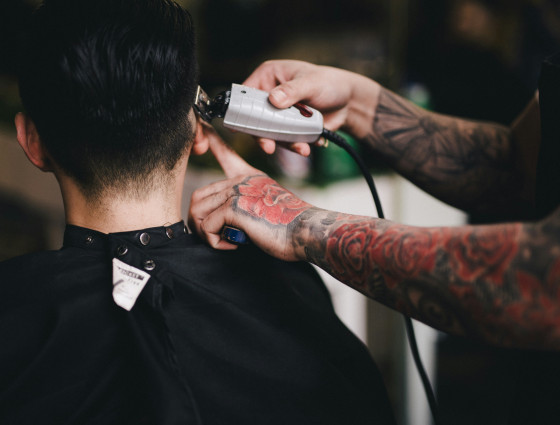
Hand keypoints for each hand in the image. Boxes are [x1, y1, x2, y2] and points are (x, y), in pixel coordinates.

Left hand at [188, 125, 314, 260]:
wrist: (307, 232)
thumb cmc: (290, 228)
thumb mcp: (266, 208)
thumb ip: (246, 207)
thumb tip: (226, 221)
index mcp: (250, 178)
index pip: (226, 155)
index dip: (212, 142)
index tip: (202, 126)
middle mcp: (241, 181)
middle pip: (199, 197)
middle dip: (200, 221)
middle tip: (215, 237)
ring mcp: (237, 191)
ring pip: (198, 211)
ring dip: (205, 232)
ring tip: (223, 241)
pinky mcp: (233, 207)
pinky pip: (206, 226)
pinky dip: (215, 241)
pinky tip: (233, 244)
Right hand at [243, 60, 379, 154]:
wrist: (348, 103)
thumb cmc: (328, 83)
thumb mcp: (311, 82)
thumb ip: (292, 91)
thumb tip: (273, 99)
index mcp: (268, 78)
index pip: (246, 94)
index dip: (242, 110)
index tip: (244, 126)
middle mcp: (269, 97)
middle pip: (255, 119)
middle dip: (263, 135)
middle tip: (269, 146)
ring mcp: (278, 116)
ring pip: (270, 134)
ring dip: (284, 143)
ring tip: (302, 148)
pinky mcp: (288, 129)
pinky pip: (285, 141)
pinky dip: (296, 146)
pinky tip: (310, 145)